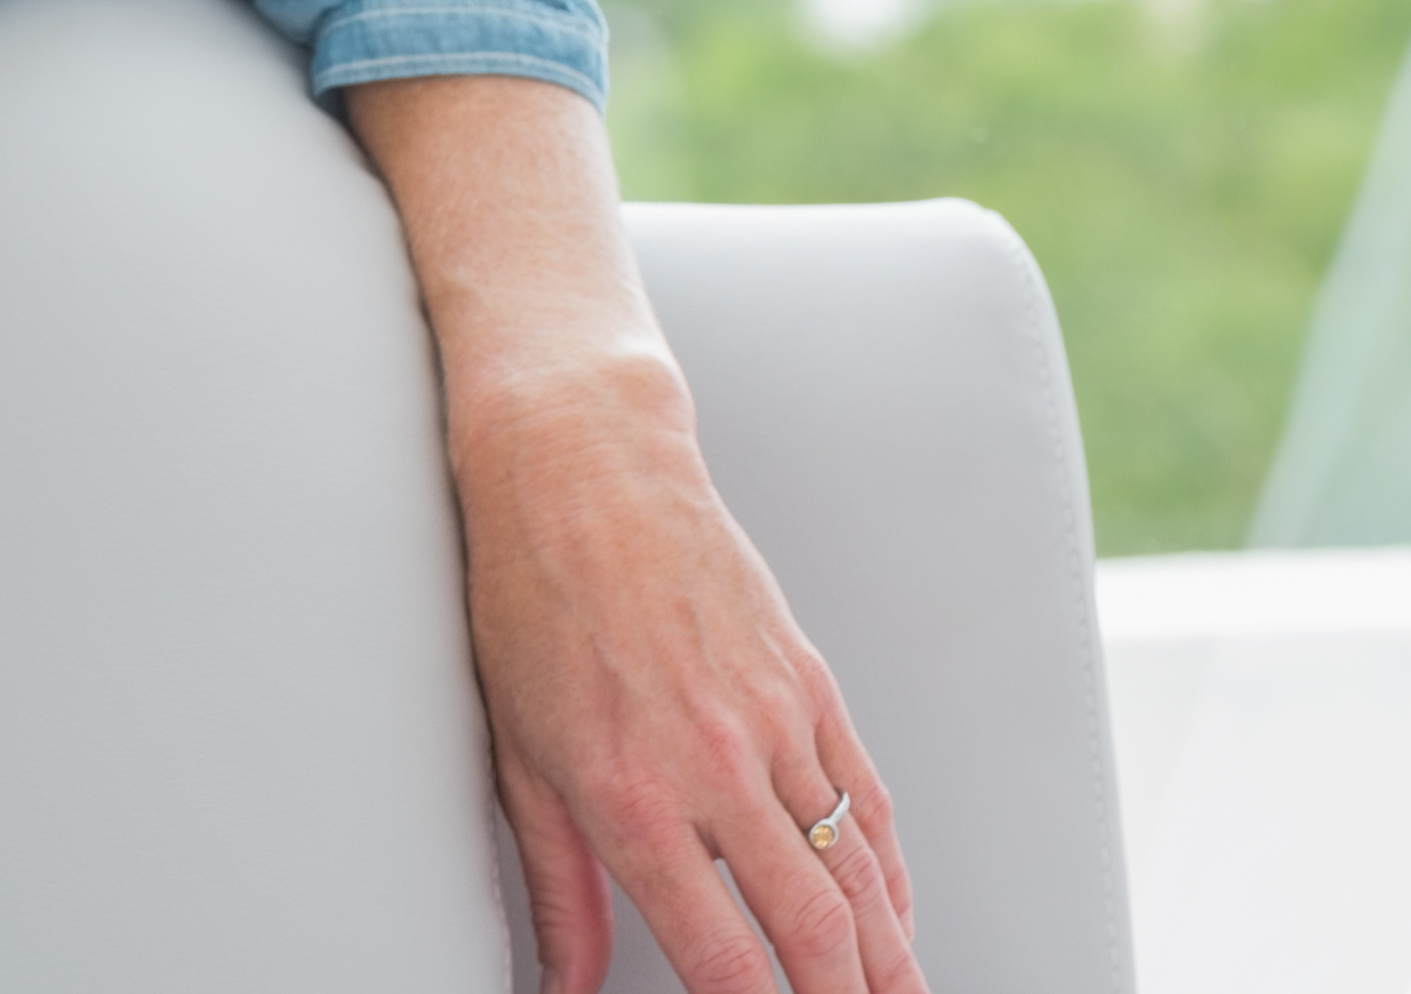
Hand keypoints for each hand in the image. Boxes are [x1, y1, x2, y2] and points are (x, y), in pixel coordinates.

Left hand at [456, 376, 921, 993]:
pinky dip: (890, 870)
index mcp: (632, 797)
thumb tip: (560, 985)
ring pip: (859, 873)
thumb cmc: (529, 600)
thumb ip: (555, 888)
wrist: (582, 468)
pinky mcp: (808, 683)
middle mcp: (715, 767)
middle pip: (815, 930)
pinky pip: (868, 798)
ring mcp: (775, 722)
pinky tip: (894, 915)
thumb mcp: (516, 756)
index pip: (723, 958)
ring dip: (891, 958)